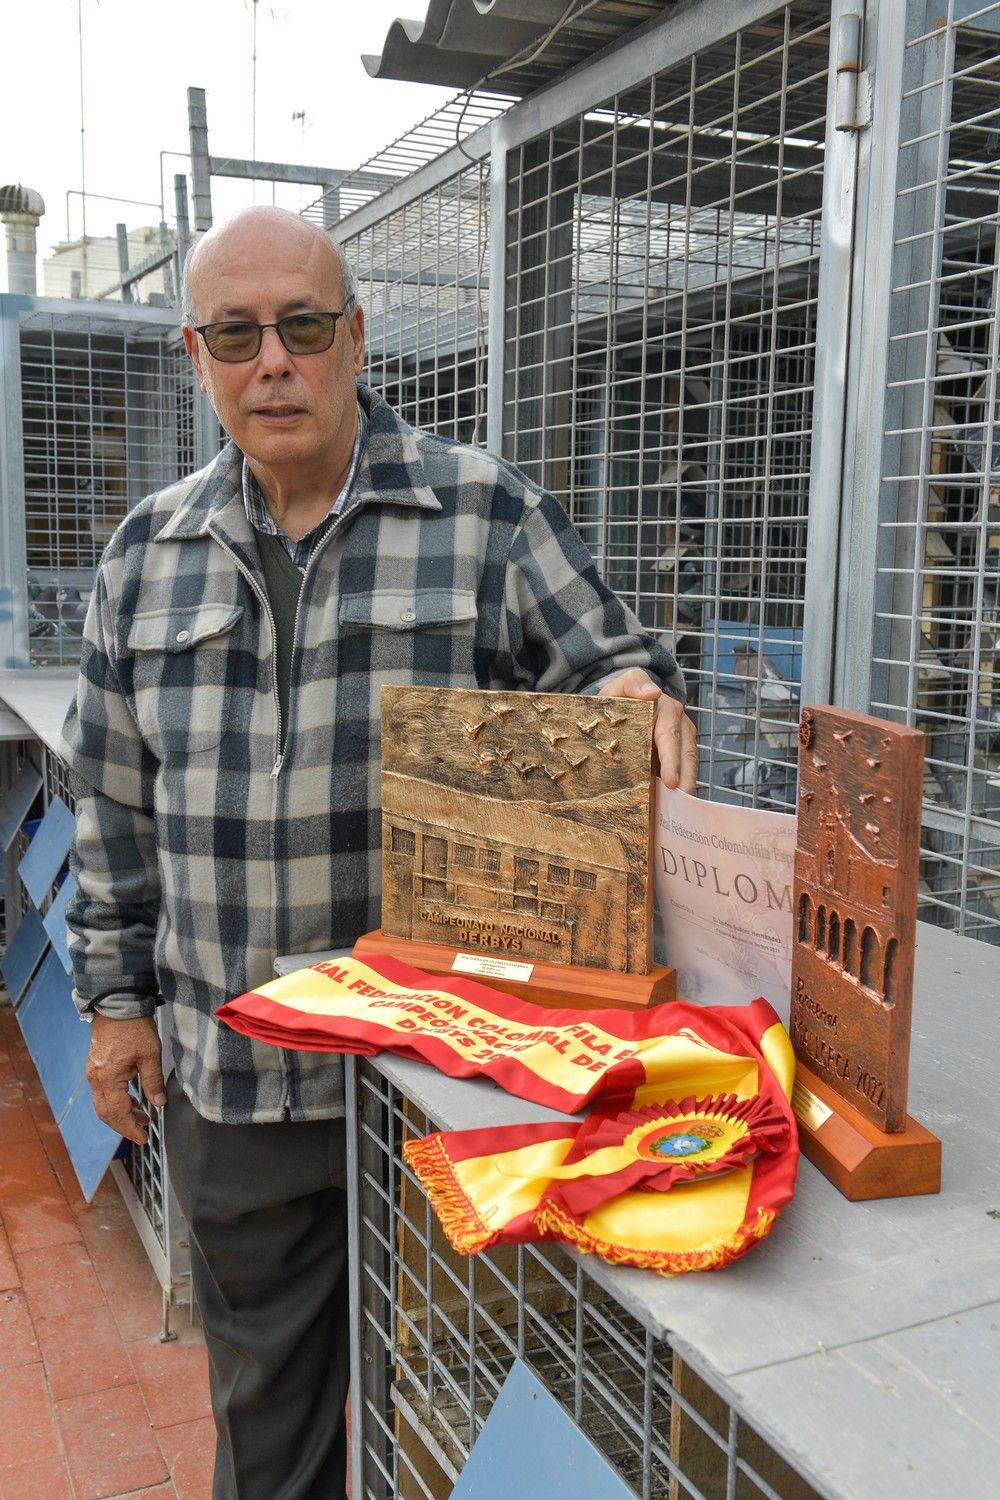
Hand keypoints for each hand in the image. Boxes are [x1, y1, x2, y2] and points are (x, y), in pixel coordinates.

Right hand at [86, 1015, 166, 1145]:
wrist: (117, 1005)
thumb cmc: (134, 1027)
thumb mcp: (150, 1054)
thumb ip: (153, 1081)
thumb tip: (159, 1103)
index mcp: (108, 1079)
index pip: (118, 1113)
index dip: (131, 1129)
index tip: (143, 1138)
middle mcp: (96, 1080)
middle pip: (107, 1113)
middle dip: (124, 1126)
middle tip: (142, 1131)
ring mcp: (94, 1073)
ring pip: (103, 1104)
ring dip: (121, 1114)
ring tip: (141, 1116)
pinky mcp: (96, 1067)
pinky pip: (103, 1093)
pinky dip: (116, 1101)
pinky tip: (132, 1100)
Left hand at [597, 669, 697, 792]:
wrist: (614, 707)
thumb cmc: (615, 699)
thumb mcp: (617, 688)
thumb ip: (631, 683)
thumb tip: (652, 692)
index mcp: (663, 706)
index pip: (670, 732)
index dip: (671, 758)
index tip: (671, 780)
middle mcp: (676, 720)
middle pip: (685, 749)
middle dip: (684, 775)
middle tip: (678, 799)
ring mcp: (679, 734)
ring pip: (689, 759)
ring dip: (686, 782)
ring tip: (680, 805)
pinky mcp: (677, 749)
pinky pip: (684, 766)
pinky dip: (680, 783)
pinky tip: (673, 802)